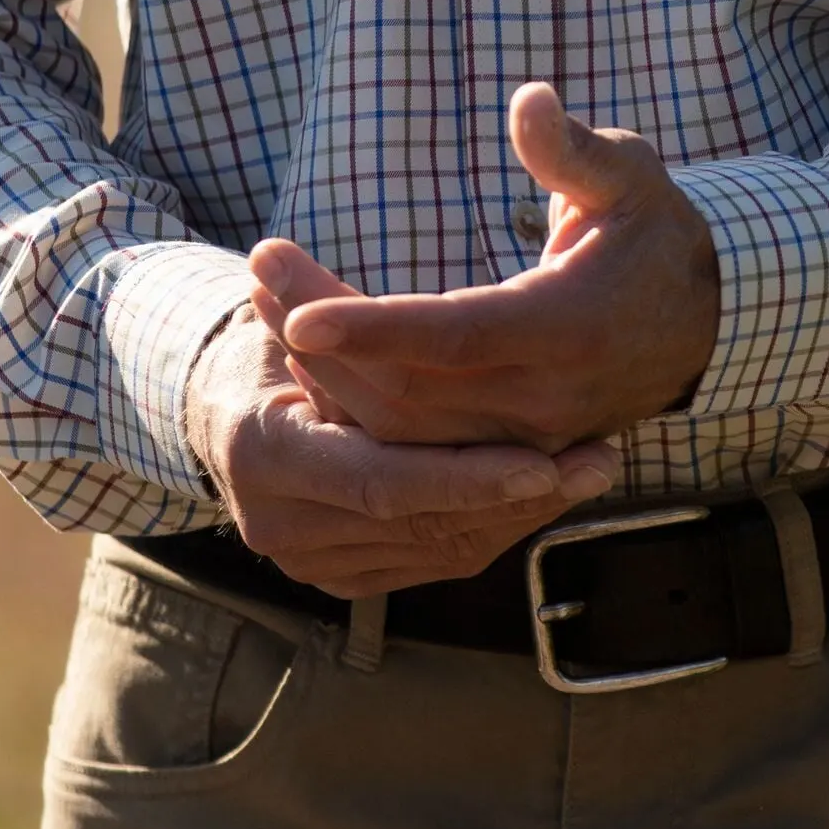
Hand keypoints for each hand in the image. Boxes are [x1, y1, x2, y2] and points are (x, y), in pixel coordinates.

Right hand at [186, 299, 619, 599]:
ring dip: (521, 511)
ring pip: (440, 547)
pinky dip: (494, 524)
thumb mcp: (287, 315)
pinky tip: (549, 489)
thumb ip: (310, 298)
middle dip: (518, 496)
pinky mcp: (343, 577)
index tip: (545, 462)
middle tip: (601, 461)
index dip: (467, 476)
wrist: (228, 412)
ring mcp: (312, 561)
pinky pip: (434, 559)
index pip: (382, 477)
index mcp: (264, 455)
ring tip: (594, 467)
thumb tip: (278, 252)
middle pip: (424, 521)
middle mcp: (281, 524)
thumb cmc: (271, 345)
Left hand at [256, 83, 718, 454]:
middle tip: (262, 269)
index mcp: (571, 327)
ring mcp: (522, 438)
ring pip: (400, 429)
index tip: (297, 313)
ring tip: (268, 299)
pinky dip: (354, 404)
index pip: (457, 336)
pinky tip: (310, 351)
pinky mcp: (505, 454)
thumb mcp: (630, 175)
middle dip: (322, 336)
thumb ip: (574, 148)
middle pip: (407, 389)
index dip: (375, 329)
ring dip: (325, 371)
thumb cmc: (649, 232)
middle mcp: (543, 399)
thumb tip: (529, 100)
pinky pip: (414, 446)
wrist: (696, 325)